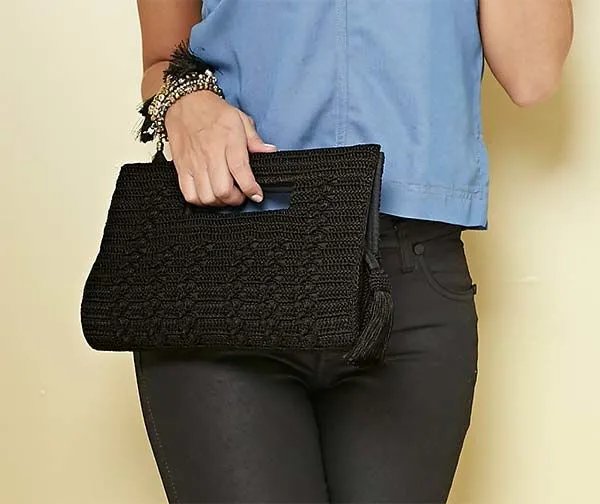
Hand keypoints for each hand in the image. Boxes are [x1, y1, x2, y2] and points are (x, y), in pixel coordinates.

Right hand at [164, 90, 276, 206]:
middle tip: (241, 195)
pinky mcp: (182, 168)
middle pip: (223, 190)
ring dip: (219, 202)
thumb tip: (270, 151)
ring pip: (207, 196)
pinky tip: (208, 195)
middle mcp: (210, 154)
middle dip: (236, 199)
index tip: (257, 195)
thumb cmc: (213, 111)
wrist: (184, 102)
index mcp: (228, 141)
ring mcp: (194, 163)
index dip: (251, 188)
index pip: (241, 171)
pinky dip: (200, 201)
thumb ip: (255, 139)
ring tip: (225, 195)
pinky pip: (189, 194)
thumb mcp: (240, 119)